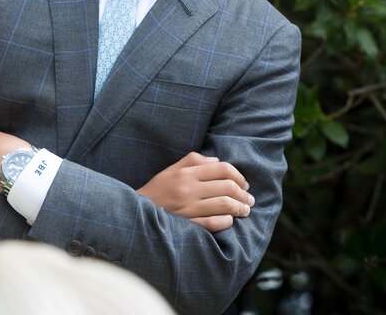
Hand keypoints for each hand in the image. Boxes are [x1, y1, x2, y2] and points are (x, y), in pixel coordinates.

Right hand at [137, 152, 254, 232]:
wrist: (136, 213)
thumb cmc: (156, 190)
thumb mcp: (170, 170)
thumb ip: (193, 161)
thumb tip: (217, 161)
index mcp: (185, 173)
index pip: (222, 169)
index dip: (239, 176)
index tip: (244, 183)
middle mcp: (187, 189)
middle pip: (228, 187)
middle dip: (244, 194)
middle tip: (249, 199)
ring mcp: (188, 208)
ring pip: (225, 205)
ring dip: (240, 208)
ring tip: (245, 210)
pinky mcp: (188, 225)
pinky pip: (214, 223)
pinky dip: (226, 221)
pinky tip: (230, 220)